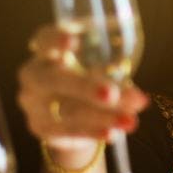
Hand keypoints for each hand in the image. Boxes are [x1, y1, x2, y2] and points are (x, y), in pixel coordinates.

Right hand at [18, 25, 147, 150]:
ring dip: (101, 116)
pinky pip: (66, 130)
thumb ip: (115, 78)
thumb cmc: (88, 80)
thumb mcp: (99, 71)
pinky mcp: (40, 127)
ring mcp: (33, 103)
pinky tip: (112, 133)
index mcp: (47, 51)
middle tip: (111, 94)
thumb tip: (139, 99)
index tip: (72, 40)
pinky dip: (91, 132)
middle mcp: (34, 75)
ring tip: (129, 121)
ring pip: (66, 109)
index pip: (44, 40)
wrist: (70, 117)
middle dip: (85, 87)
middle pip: (54, 79)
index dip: (55, 39)